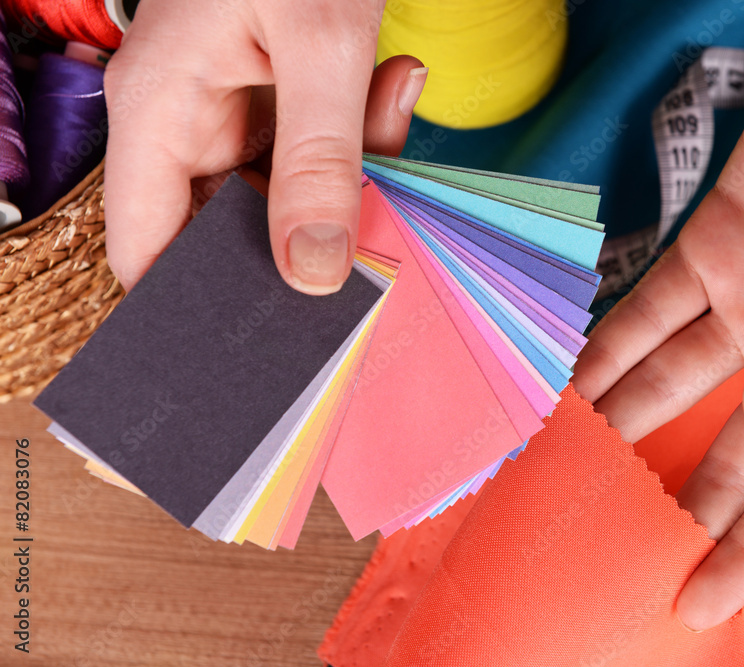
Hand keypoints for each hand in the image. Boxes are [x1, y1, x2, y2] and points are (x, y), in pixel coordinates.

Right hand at [104, 0, 426, 293]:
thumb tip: (314, 274)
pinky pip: (314, 148)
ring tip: (384, 100)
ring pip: (288, 191)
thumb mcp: (321, 43)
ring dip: (350, 170)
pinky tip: (388, 82)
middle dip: (308, 232)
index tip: (269, 337)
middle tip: (373, 220)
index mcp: (157, 111)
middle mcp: (183, 119)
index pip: (147, 249)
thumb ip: (319, 161)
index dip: (196, 301)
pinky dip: (359, 133)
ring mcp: (227, 107)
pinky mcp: (270, 94)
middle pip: (233, 228)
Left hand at [574, 0, 743, 630]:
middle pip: (731, 454)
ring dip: (625, 427)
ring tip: (568, 473)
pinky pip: (649, 312)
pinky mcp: (713, 251)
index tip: (697, 605)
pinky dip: (609, 346)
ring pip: (675, 386)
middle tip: (613, 552)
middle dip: (679, 507)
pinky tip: (569, 381)